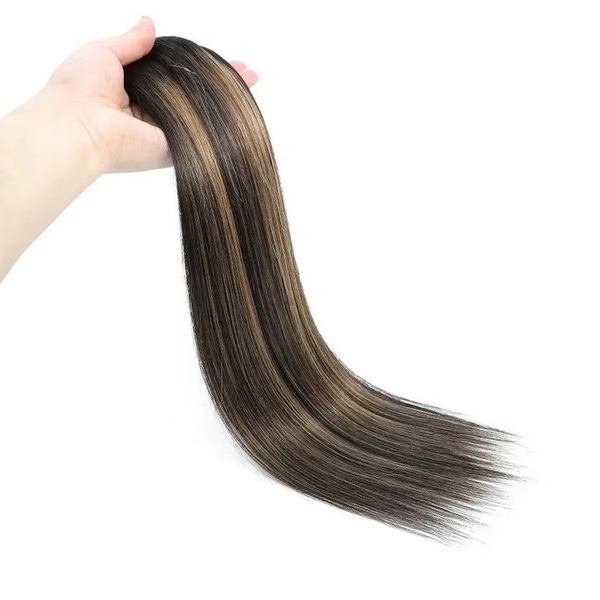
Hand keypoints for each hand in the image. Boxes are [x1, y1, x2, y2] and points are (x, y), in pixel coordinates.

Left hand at [44, 17, 257, 172]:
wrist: (78, 127)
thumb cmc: (80, 87)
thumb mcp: (104, 52)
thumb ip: (131, 41)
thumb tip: (149, 24)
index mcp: (135, 90)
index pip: (175, 76)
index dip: (197, 66)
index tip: (218, 59)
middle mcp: (153, 112)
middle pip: (194, 95)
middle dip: (221, 84)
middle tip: (248, 74)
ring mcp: (166, 132)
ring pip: (202, 114)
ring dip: (227, 101)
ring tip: (251, 83)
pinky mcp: (175, 149)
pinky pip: (202, 134)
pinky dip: (222, 122)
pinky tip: (243, 107)